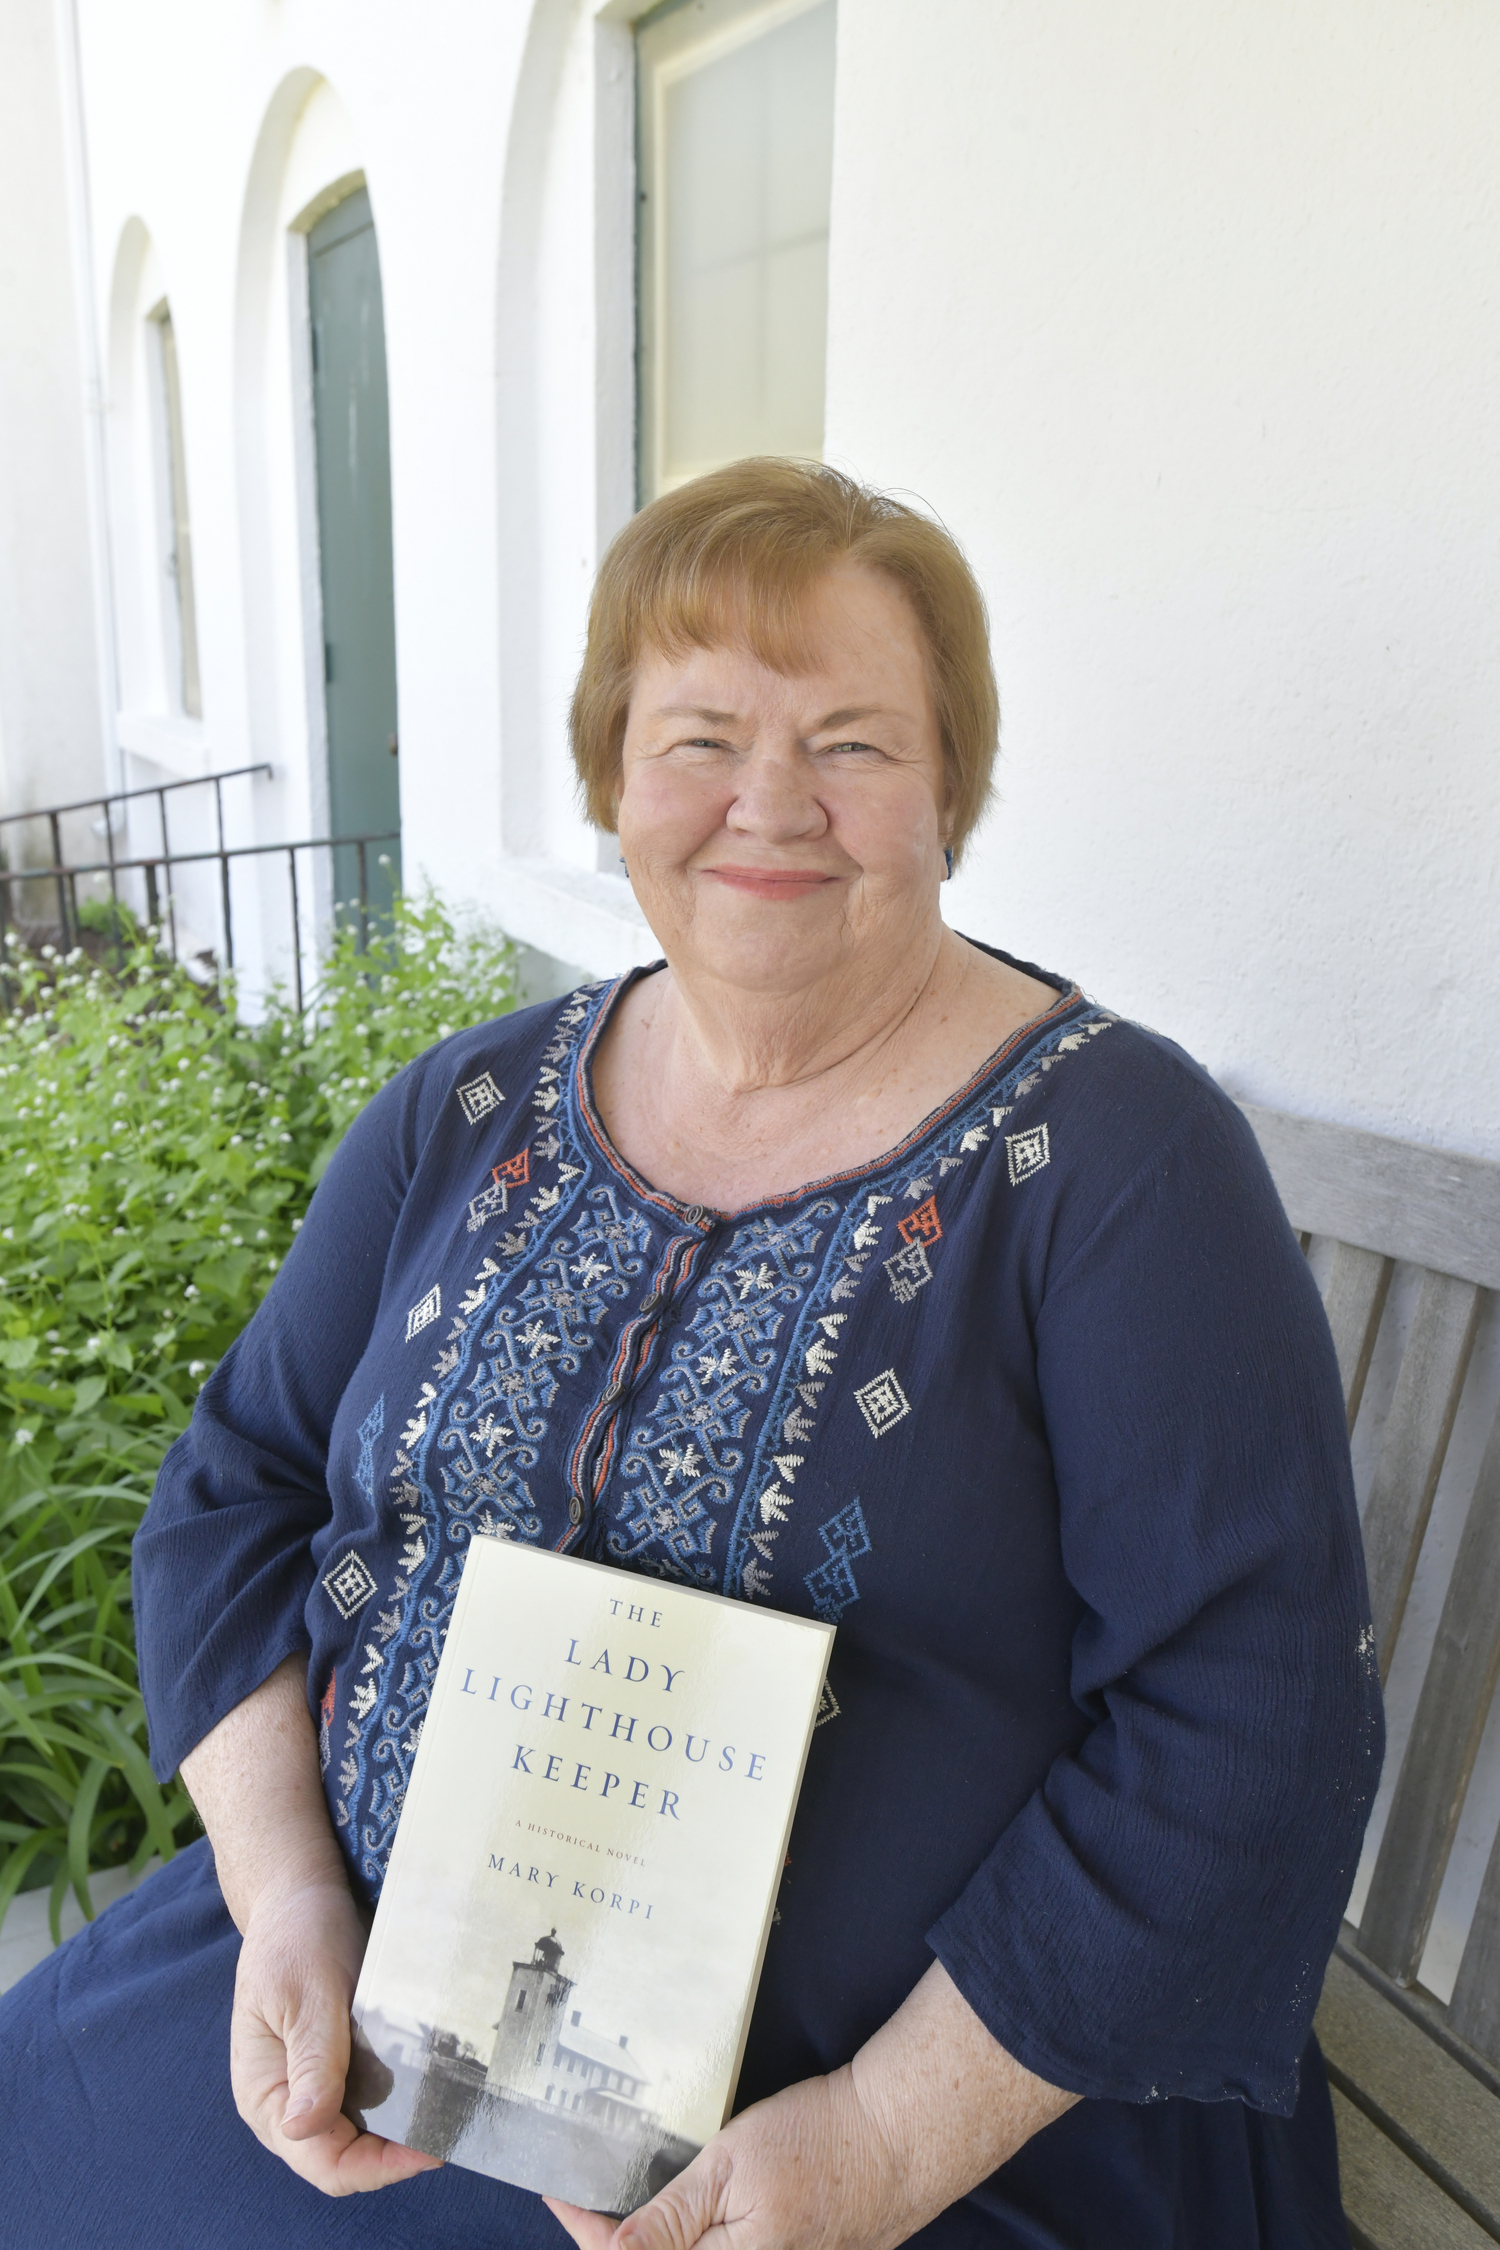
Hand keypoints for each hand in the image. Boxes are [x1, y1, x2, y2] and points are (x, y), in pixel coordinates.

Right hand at [229, 1871, 440, 2197]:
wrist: (299, 1896)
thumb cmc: (297, 1938)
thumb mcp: (308, 1993)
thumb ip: (311, 2060)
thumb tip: (303, 2128)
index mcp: (265, 2094)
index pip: (320, 2160)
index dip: (375, 2166)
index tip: (429, 2150)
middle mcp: (287, 2101)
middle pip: (342, 2156)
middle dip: (395, 2154)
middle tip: (452, 2131)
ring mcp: (313, 2084)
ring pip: (360, 2133)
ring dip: (402, 2130)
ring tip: (451, 2112)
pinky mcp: (337, 2063)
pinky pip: (369, 2099)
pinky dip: (401, 2100)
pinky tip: (434, 2086)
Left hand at [544, 2067, 913, 2249]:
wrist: (895, 2137)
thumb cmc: (819, 2139)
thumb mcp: (731, 2163)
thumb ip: (670, 2220)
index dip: (588, 2238)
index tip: (561, 2198)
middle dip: (617, 2248)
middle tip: (586, 2206)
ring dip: (654, 2248)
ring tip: (622, 2213)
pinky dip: (691, 2247)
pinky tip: (675, 2224)